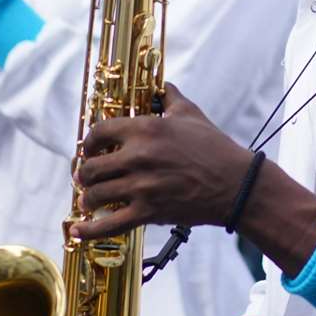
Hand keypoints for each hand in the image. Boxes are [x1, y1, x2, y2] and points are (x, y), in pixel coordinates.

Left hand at [72, 84, 252, 240]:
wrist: (236, 184)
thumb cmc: (215, 147)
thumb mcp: (192, 114)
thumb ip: (170, 98)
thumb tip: (162, 86)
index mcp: (146, 129)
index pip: (99, 133)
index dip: (88, 143)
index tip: (89, 149)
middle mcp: (138, 157)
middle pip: (90, 168)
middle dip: (84, 174)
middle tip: (87, 178)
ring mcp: (141, 186)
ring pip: (95, 195)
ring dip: (88, 199)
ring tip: (90, 199)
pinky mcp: (148, 212)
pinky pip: (108, 224)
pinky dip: (89, 229)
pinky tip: (78, 229)